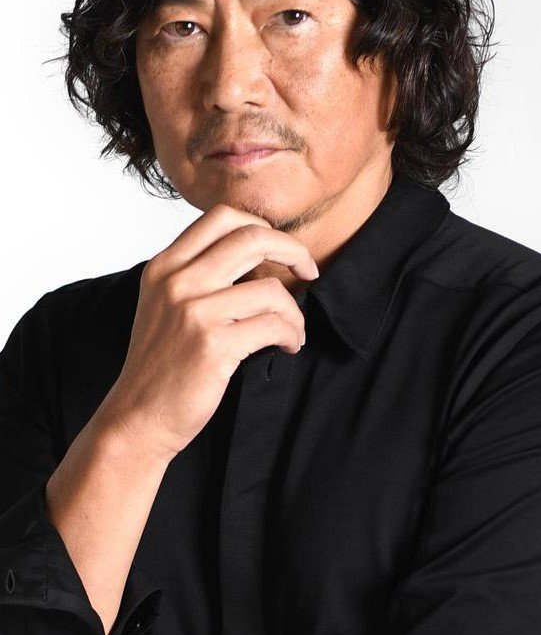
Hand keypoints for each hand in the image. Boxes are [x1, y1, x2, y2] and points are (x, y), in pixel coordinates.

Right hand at [99, 203, 318, 464]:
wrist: (137, 417)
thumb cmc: (160, 363)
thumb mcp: (163, 303)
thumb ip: (196, 272)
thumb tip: (256, 250)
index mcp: (164, 266)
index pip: (221, 217)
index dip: (261, 224)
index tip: (280, 247)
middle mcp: (177, 281)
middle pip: (252, 237)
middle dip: (292, 250)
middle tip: (308, 270)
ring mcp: (194, 312)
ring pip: (271, 289)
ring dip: (294, 311)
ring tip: (293, 329)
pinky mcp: (213, 345)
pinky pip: (273, 325)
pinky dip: (292, 334)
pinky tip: (288, 346)